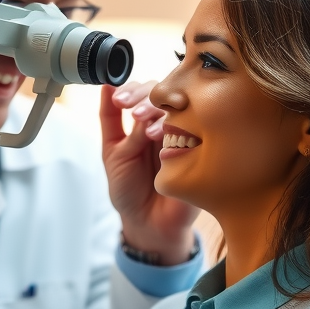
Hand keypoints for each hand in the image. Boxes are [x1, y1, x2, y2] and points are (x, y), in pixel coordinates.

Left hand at [102, 82, 199, 264]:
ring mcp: (187, 137)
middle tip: (134, 114)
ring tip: (147, 134)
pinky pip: (198, 134)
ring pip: (183, 111)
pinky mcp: (202, 154)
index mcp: (147, 120)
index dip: (133, 91)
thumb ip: (111, 120)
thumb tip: (107, 85)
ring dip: (163, 117)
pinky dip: (183, 134)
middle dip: (148, 100)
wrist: (148, 223)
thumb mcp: (113, 152)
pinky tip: (168, 144)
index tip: (119, 101)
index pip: (146, 91)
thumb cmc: (129, 188)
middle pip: (167, 95)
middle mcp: (169, 124)